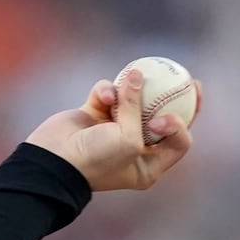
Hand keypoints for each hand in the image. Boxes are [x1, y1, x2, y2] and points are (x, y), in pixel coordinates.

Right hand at [24, 67, 202, 191]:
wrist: (52, 161)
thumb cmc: (96, 158)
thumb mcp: (128, 139)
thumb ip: (136, 108)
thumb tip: (138, 74)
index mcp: (150, 165)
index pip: (179, 142)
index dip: (181, 125)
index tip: (165, 116)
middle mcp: (135, 148)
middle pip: (163, 118)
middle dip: (175, 99)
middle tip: (187, 79)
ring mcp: (115, 130)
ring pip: (133, 102)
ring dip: (130, 93)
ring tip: (132, 79)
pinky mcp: (94, 114)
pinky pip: (108, 94)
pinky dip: (106, 91)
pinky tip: (102, 96)